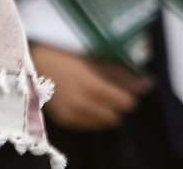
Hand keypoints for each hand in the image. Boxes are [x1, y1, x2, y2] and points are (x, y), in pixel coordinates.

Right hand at [31, 43, 152, 130]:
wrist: (36, 64)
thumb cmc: (69, 57)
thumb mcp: (96, 61)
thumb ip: (121, 75)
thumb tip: (146, 85)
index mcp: (92, 86)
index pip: (124, 103)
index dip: (128, 97)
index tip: (125, 91)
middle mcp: (81, 104)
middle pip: (114, 117)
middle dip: (116, 106)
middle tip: (111, 94)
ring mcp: (70, 114)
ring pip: (102, 124)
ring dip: (105, 113)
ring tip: (97, 97)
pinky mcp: (64, 121)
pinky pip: (88, 125)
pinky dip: (92, 117)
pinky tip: (87, 103)